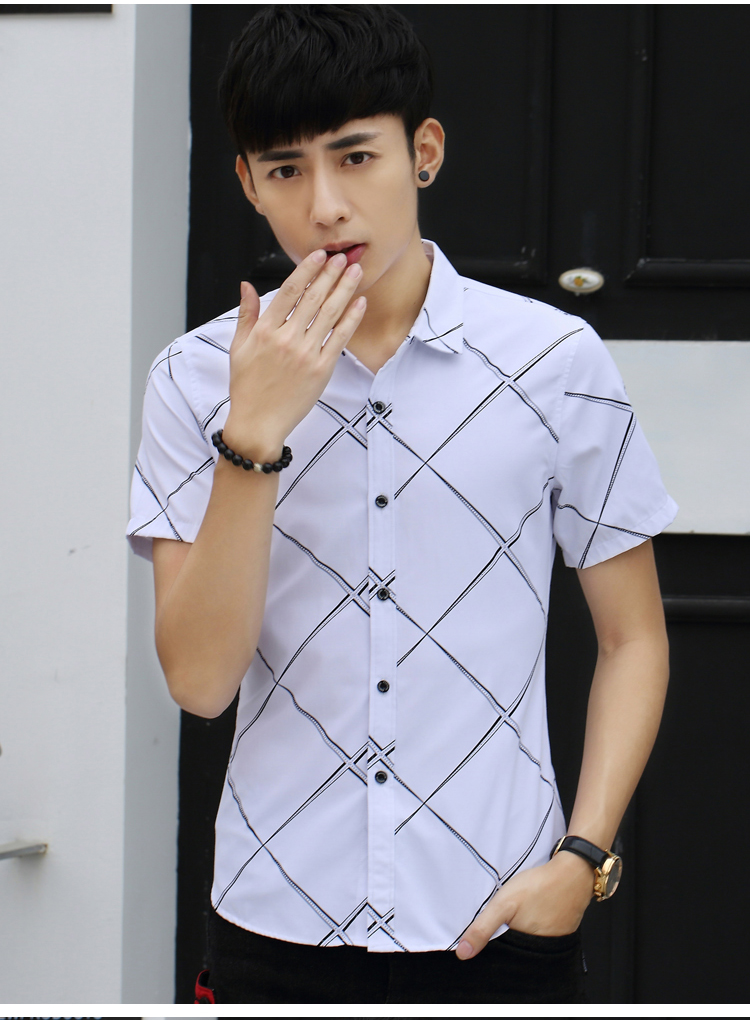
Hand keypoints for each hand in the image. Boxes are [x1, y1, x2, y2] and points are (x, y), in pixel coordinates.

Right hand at [223, 250, 366, 460]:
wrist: (258, 423)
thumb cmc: (247, 387)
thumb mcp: (238, 348)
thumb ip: (246, 315)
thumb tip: (246, 285)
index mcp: (264, 331)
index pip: (289, 290)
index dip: (306, 269)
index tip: (319, 255)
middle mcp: (286, 339)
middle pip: (313, 298)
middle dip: (330, 274)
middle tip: (343, 257)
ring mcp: (305, 354)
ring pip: (329, 314)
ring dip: (344, 290)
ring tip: (355, 272)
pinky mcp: (321, 370)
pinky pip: (339, 339)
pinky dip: (351, 319)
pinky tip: (359, 303)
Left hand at [455, 850, 593, 959]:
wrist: (573, 873)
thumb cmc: (538, 887)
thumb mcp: (504, 904)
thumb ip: (482, 928)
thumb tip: (462, 954)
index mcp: (525, 950)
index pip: (502, 959)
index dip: (490, 949)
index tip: (480, 939)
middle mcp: (541, 952)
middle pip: (515, 951)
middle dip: (504, 941)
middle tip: (500, 922)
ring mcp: (553, 942)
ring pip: (527, 943)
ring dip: (518, 933)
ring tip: (515, 916)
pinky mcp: (560, 932)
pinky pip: (541, 934)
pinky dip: (532, 926)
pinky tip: (529, 913)